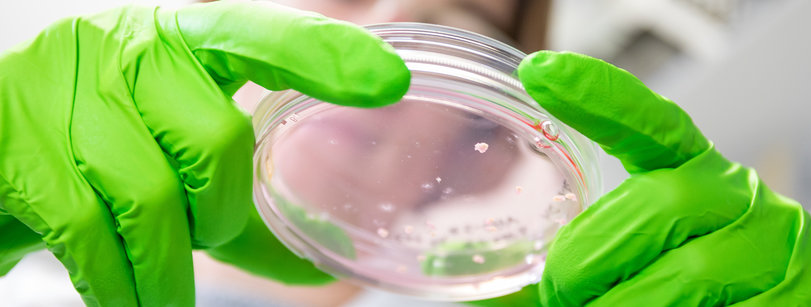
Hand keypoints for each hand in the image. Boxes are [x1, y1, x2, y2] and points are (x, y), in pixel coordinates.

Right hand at [0, 1, 408, 305]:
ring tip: (159, 291)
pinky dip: (120, 284)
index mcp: (177, 41)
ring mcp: (64, 90)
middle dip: (222, 213)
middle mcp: (123, 49)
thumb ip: (238, 209)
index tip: (387, 82)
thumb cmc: (97, 151)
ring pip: (154, 195)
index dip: (325, 54)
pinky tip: (125, 295)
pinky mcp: (13, 145)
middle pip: (217, 141)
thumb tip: (316, 271)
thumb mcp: (172, 162)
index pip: (261, 33)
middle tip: (204, 236)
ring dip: (167, 266)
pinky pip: (89, 232)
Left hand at [512, 51, 810, 305]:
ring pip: (687, 270)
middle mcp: (736, 196)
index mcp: (692, 174)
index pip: (650, 123)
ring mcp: (773, 244)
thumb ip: (580, 265)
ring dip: (623, 303)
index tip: (541, 73)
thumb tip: (492, 295)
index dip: (598, 96)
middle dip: (593, 255)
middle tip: (562, 292)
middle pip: (660, 201)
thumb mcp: (643, 257)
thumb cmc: (701, 288)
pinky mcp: (798, 293)